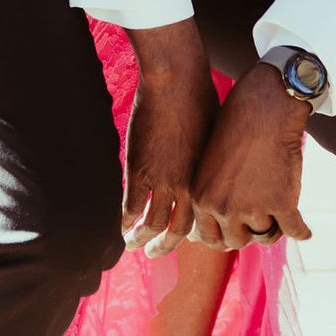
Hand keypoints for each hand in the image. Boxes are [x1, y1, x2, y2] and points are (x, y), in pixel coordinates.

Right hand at [122, 20, 217, 256]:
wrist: (179, 81)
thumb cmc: (202, 98)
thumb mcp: (213, 133)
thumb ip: (207, 155)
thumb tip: (206, 161)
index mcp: (209, 178)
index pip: (203, 217)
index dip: (193, 232)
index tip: (185, 238)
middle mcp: (189, 186)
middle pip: (179, 230)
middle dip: (166, 245)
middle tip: (157, 253)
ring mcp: (163, 181)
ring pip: (152, 224)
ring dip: (142, 239)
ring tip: (133, 245)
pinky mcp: (139, 170)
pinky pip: (132, 207)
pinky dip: (126, 220)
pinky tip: (122, 227)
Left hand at [189, 65, 314, 251]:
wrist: (266, 106)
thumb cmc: (237, 125)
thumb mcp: (211, 162)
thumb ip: (213, 193)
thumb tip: (218, 221)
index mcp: (202, 198)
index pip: (211, 237)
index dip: (226, 235)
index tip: (238, 231)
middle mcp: (223, 207)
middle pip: (237, 241)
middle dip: (249, 233)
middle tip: (261, 223)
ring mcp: (252, 208)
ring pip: (266, 235)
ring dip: (274, 226)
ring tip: (282, 219)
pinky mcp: (282, 203)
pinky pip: (294, 230)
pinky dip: (302, 231)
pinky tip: (305, 230)